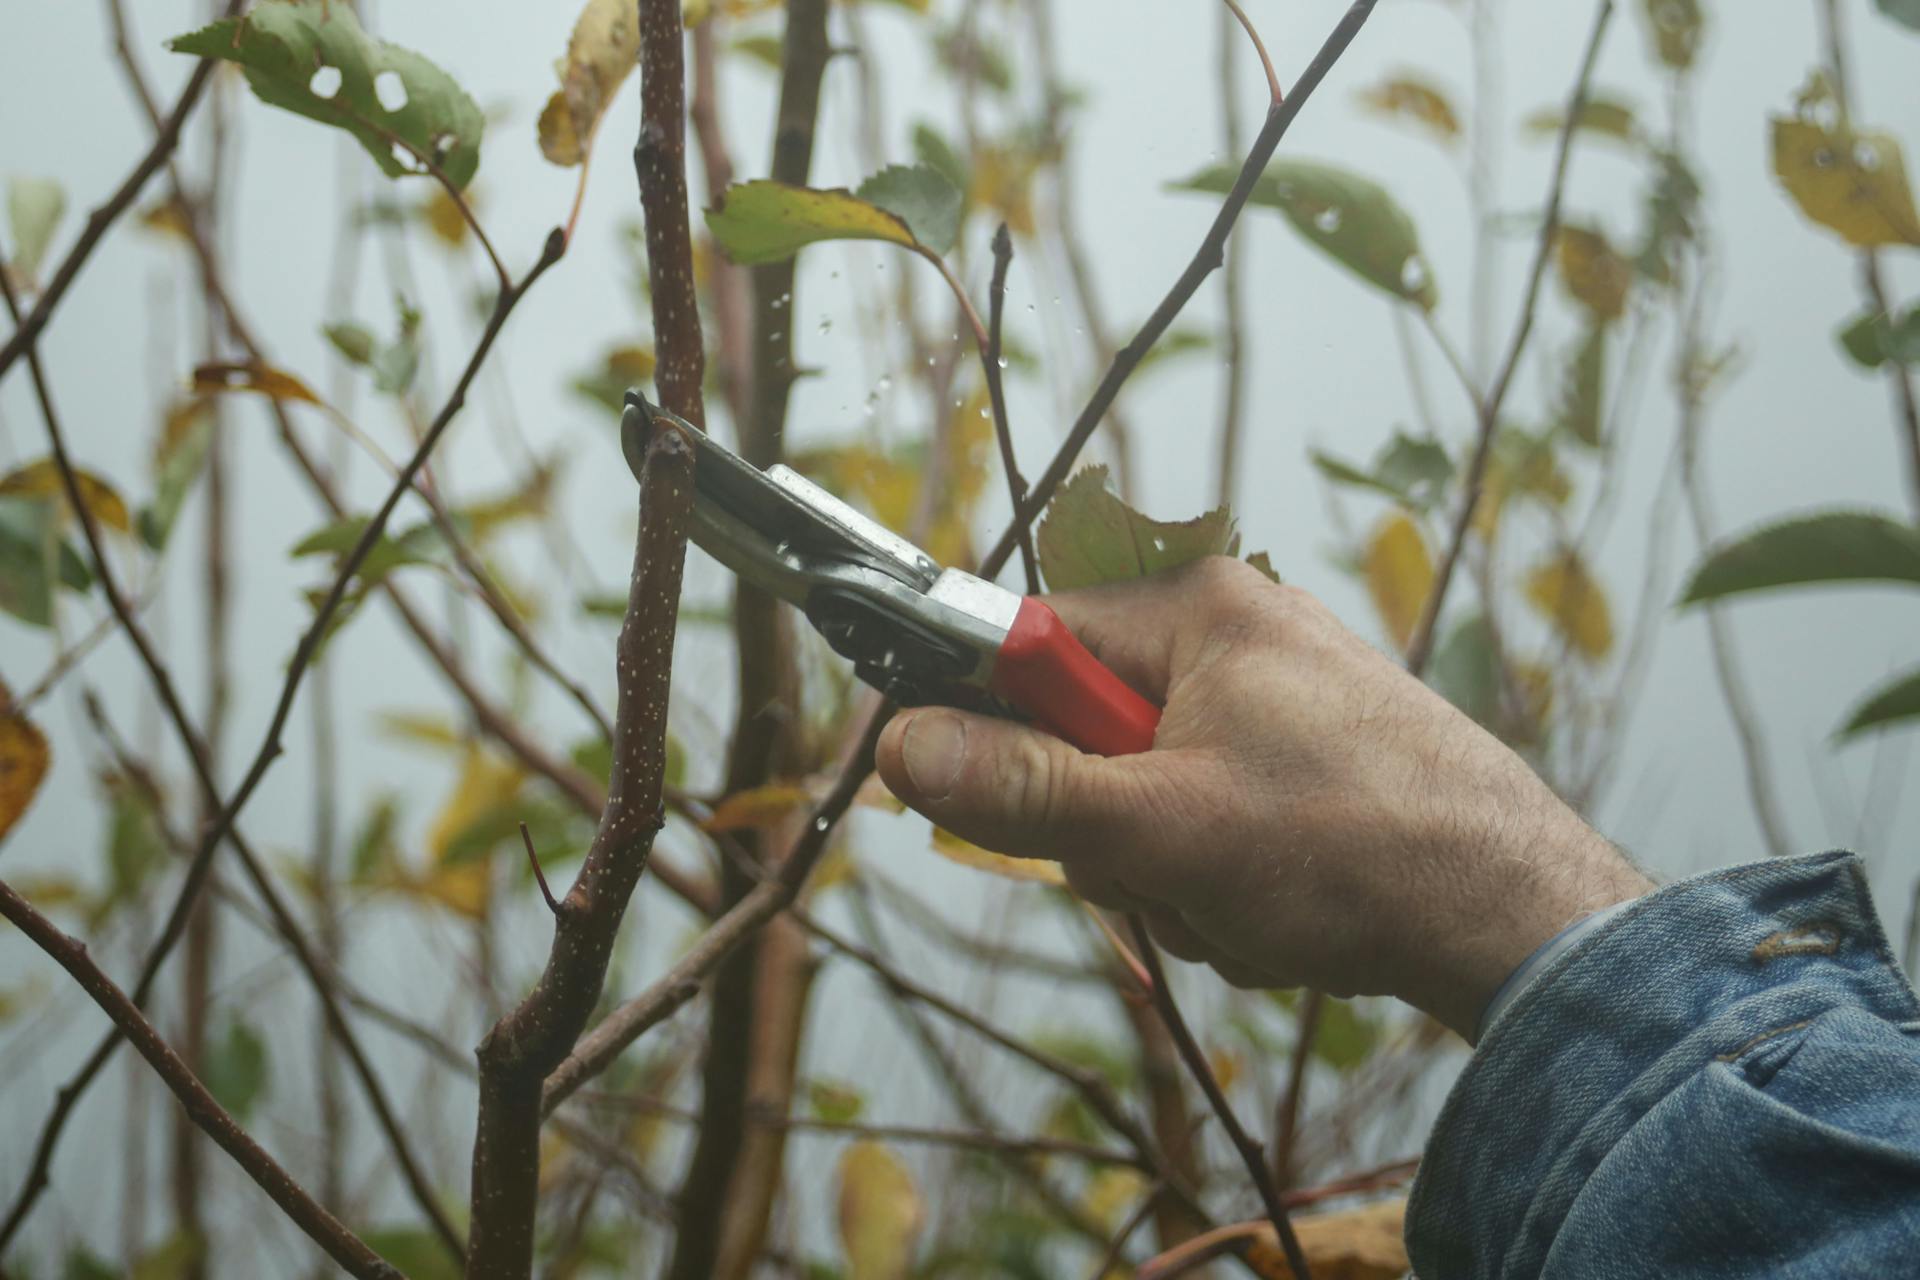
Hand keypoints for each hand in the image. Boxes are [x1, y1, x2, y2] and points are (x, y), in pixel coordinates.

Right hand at [875, 558, 1650, 1038]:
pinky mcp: (1305, 766)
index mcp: (1197, 609)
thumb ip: (1025, 790)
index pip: (1029, 642)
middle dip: (1110, 832)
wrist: (1521, 919)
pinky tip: (1279, 913)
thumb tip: (901, 747)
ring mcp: (1274, 705)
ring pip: (1142, 799)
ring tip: (1241, 902)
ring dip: (1168, 875)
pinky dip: (1221, 886)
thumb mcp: (1164, 828)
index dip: (989, 725)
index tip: (969, 790)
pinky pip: (1205, 825)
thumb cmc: (1357, 849)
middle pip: (1083, 735)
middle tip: (1168, 871)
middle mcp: (1234, 638)